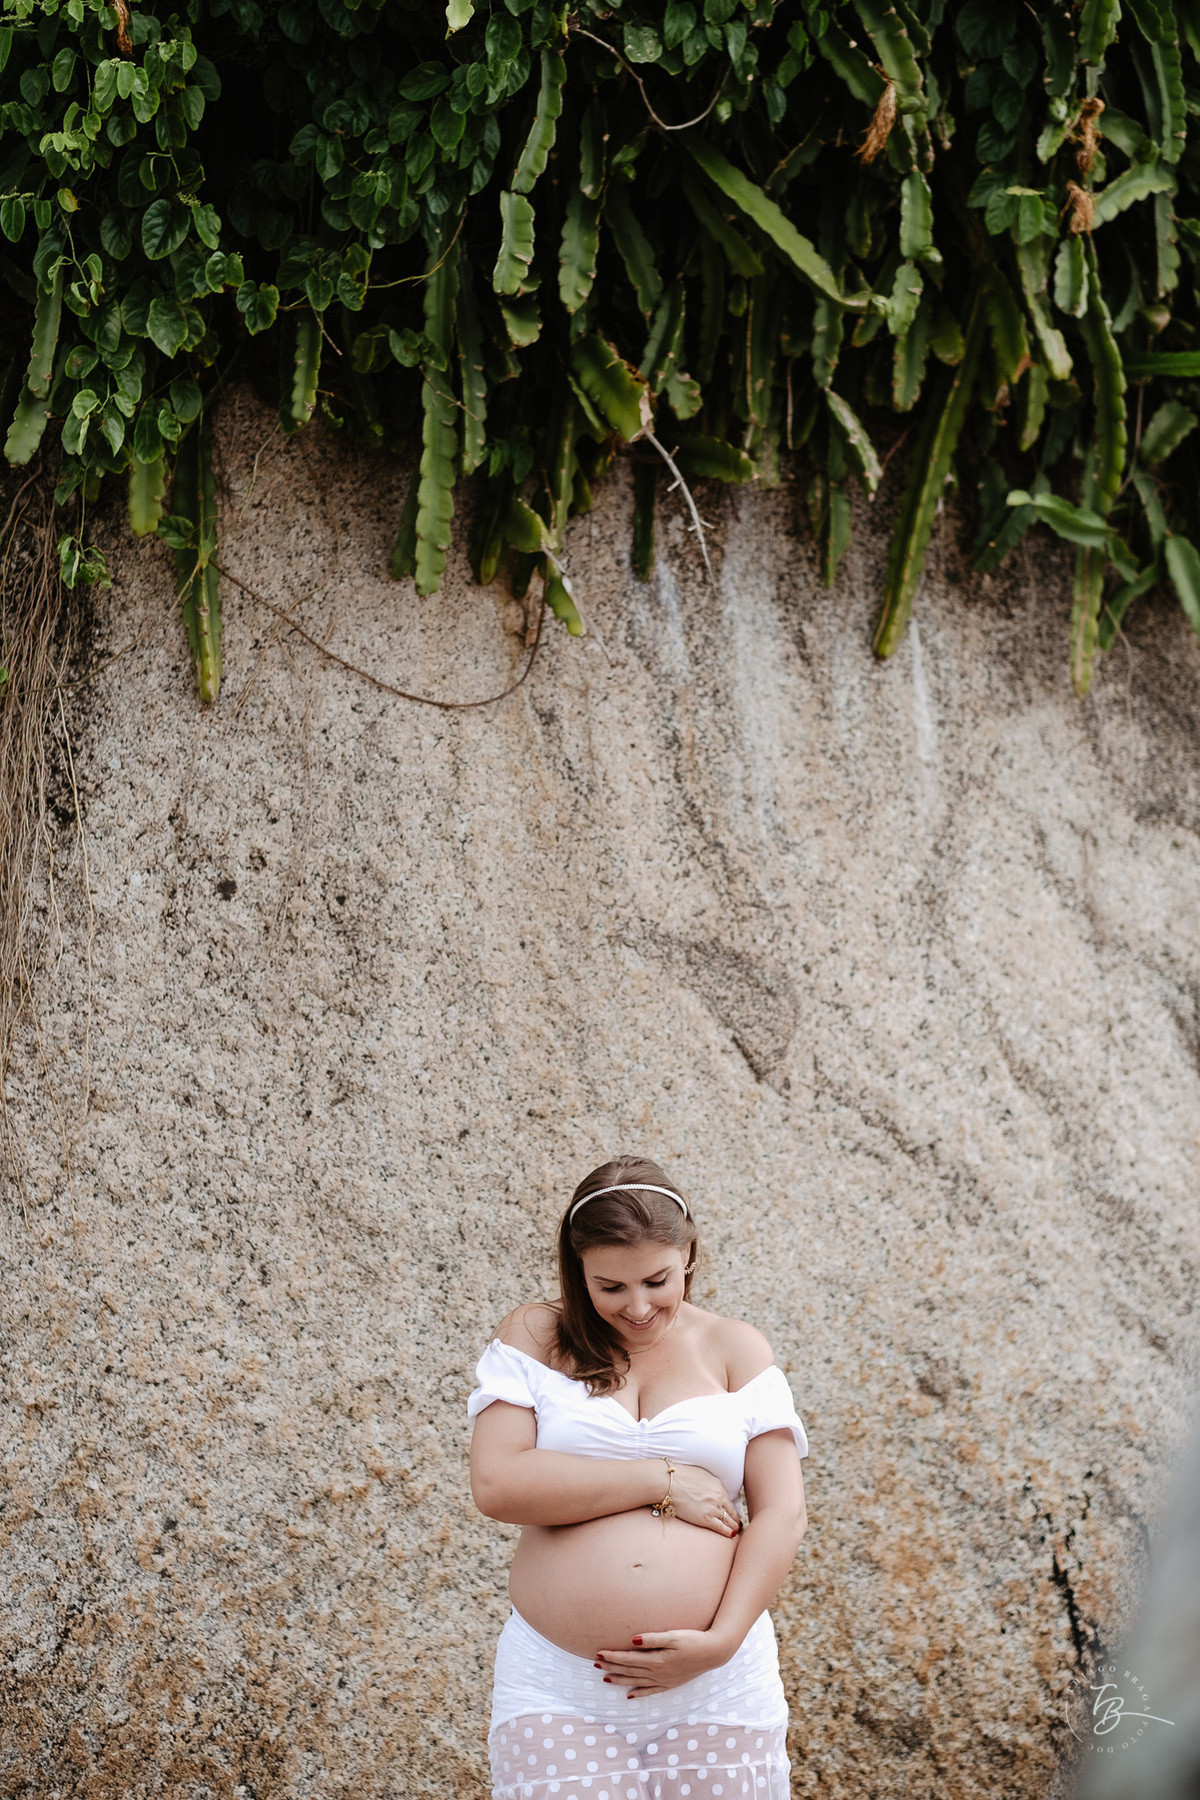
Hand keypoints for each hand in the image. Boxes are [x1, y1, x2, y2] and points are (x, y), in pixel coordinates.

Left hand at [594, 1630, 731, 1695]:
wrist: (714, 1653)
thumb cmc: (693, 1640)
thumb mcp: (673, 1636)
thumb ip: (652, 1639)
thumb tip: (633, 1640)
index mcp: (657, 1660)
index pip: (629, 1659)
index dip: (613, 1657)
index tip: (599, 1653)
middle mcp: (658, 1673)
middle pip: (629, 1671)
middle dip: (611, 1668)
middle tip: (595, 1665)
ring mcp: (664, 1680)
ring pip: (636, 1682)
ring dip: (620, 1680)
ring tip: (605, 1679)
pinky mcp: (670, 1684)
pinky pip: (650, 1691)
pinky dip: (639, 1693)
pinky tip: (629, 1695)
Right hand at [664, 1462, 741, 1536]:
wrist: (669, 1483)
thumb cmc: (680, 1477)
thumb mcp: (701, 1475)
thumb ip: (709, 1484)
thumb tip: (711, 1488)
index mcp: (718, 1485)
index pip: (728, 1499)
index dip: (731, 1508)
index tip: (733, 1513)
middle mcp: (718, 1496)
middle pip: (731, 1511)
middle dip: (736, 1518)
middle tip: (740, 1524)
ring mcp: (713, 1508)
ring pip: (729, 1520)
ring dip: (734, 1526)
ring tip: (737, 1531)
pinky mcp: (706, 1518)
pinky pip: (721, 1527)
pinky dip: (728, 1532)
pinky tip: (732, 1535)